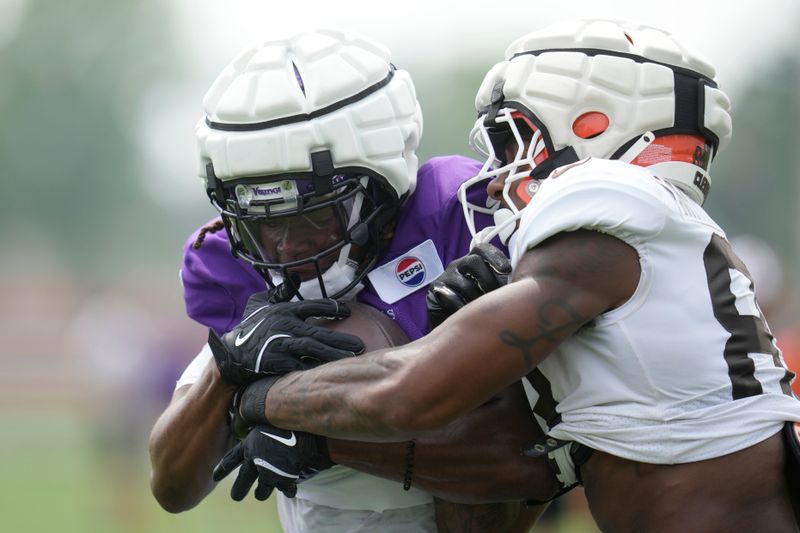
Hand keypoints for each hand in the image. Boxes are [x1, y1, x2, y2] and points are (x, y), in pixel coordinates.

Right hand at [209, 293, 364, 384]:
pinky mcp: (275, 363)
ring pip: (313, 350)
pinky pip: (299, 367)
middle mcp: (284, 326)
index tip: (348, 311)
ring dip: (334, 355)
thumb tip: (295, 278)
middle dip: (341, 339)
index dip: (333, 308)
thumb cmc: (248, 327)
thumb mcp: (260, 303)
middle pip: (319, 332)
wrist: (229, 353)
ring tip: (351, 359)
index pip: (314, 306)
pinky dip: (314, 370)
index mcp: (284, 311)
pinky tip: (330, 374)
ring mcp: (280, 345)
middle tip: (361, 346)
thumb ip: (280, 292)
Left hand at [212, 422, 333, 500]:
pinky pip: (285, 490)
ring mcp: (269, 474)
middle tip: (236, 497)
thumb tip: (255, 418)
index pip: (231, 459)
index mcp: (249, 446)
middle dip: (238, 490)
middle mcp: (255, 462)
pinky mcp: (283, 481)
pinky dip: (288, 490)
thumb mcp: (266, 419)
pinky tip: (290, 490)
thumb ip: (260, 427)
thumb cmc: (286, 420)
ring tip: (261, 494)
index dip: (222, 468)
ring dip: (261, 493)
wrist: (304, 433)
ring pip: (261, 492)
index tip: (214, 477)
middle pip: (243, 480)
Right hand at [426, 243, 510, 327]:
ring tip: (481, 311)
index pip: (482, 249)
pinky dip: (462, 308)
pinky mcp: (435, 291)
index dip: (495, 256)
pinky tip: (466, 316)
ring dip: (476, 299)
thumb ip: (501, 283)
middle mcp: (458, 265)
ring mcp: (445, 277)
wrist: (450, 325)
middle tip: (495, 297)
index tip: (507, 270)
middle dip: (488, 280)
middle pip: (473, 262)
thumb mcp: (489, 292)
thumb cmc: (474, 307)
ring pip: (465, 284)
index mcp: (473, 261)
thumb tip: (521, 283)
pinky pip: (451, 298)